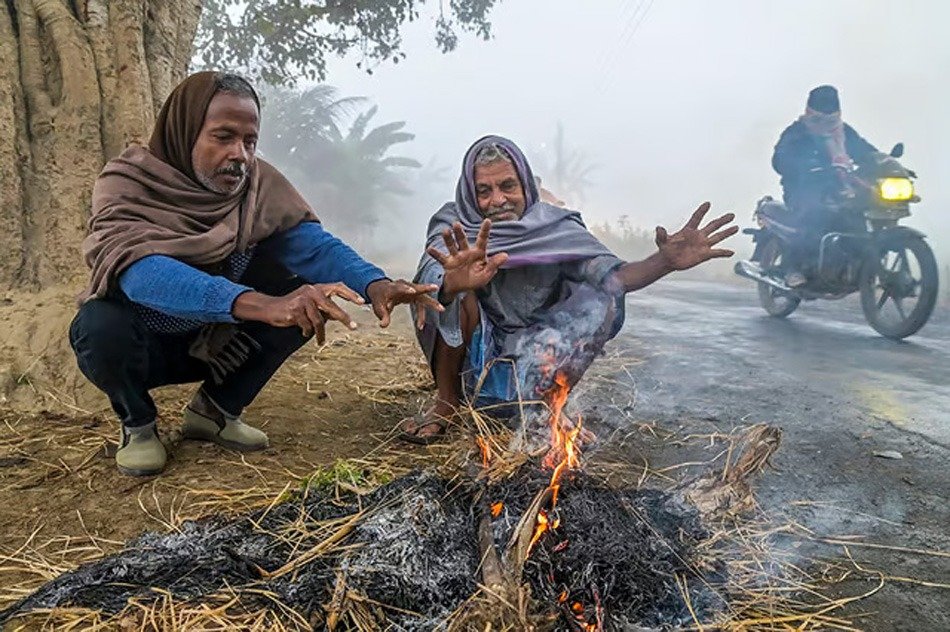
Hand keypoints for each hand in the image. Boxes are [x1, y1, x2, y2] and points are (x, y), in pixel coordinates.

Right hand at [232, 283, 363, 343]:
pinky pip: (307, 326)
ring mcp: (303, 301)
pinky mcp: (295, 311)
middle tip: (354, 327)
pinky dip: (307, 332)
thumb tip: (339, 316)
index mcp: (317, 288)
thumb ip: (324, 309)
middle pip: (332, 307)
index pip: (337, 287)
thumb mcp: (310, 305)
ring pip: (319, 321)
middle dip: (343, 318)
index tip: (362, 302)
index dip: (350, 294)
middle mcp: (311, 292)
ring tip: (321, 341)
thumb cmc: (293, 307)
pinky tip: (304, 333)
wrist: (270, 308)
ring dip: (320, 333)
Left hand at [366, 279, 443, 329]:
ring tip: (441, 309)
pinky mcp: (414, 295)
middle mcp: (404, 287)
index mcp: (393, 288)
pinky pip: (420, 305)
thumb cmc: (380, 297)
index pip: (400, 287)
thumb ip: (382, 315)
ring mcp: (411, 290)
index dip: (405, 289)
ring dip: (431, 303)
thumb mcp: (378, 307)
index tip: (412, 291)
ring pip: (423, 296)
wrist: (381, 290)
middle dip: (426, 289)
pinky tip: (420, 326)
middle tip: (435, 288)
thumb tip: (383, 325)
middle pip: (416, 288)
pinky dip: (421, 315)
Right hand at [426, 220, 508, 300]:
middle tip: (456, 224)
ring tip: (445, 231)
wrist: (461, 289)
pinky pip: (441, 258)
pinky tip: (429, 249)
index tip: (487, 220)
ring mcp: (456, 257)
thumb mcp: (486, 274)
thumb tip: (505, 255)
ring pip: (451, 246)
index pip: (482, 240)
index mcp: (478, 253)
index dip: (485, 230)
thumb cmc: (475, 280)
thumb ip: (494, 264)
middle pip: (463, 240)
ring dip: (448, 239)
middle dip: (459, 232)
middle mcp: (466, 252)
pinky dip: (435, 254)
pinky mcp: (448, 263)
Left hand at [655, 202, 737, 270]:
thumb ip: (661, 235)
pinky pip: (716, 253)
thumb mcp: (662, 241)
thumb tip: (659, 228)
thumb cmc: (666, 249)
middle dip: (722, 220)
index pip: (696, 218)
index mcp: (688, 230)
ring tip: (736, 227)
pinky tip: (731, 253)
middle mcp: (698, 236)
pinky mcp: (705, 254)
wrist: (669, 260)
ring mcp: (703, 244)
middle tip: (732, 215)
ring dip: (727, 232)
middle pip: (713, 226)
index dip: (701, 211)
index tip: (708, 203)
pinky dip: (724, 253)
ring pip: (717, 237)